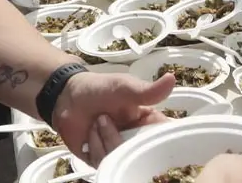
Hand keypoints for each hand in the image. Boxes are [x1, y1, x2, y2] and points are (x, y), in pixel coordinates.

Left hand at [55, 72, 175, 165]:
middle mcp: (136, 140)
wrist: (68, 97)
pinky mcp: (102, 160)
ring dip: (108, 139)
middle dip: (129, 143)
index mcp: (149, 123)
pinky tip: (90, 133)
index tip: (157, 140)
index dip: (165, 142)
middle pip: (144, 154)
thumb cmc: (100, 89)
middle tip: (118, 127)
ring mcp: (119, 151)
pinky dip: (96, 148)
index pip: (165, 137)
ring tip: (98, 121)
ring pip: (122, 159)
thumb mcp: (125, 88)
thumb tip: (172, 78)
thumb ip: (148, 91)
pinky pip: (104, 163)